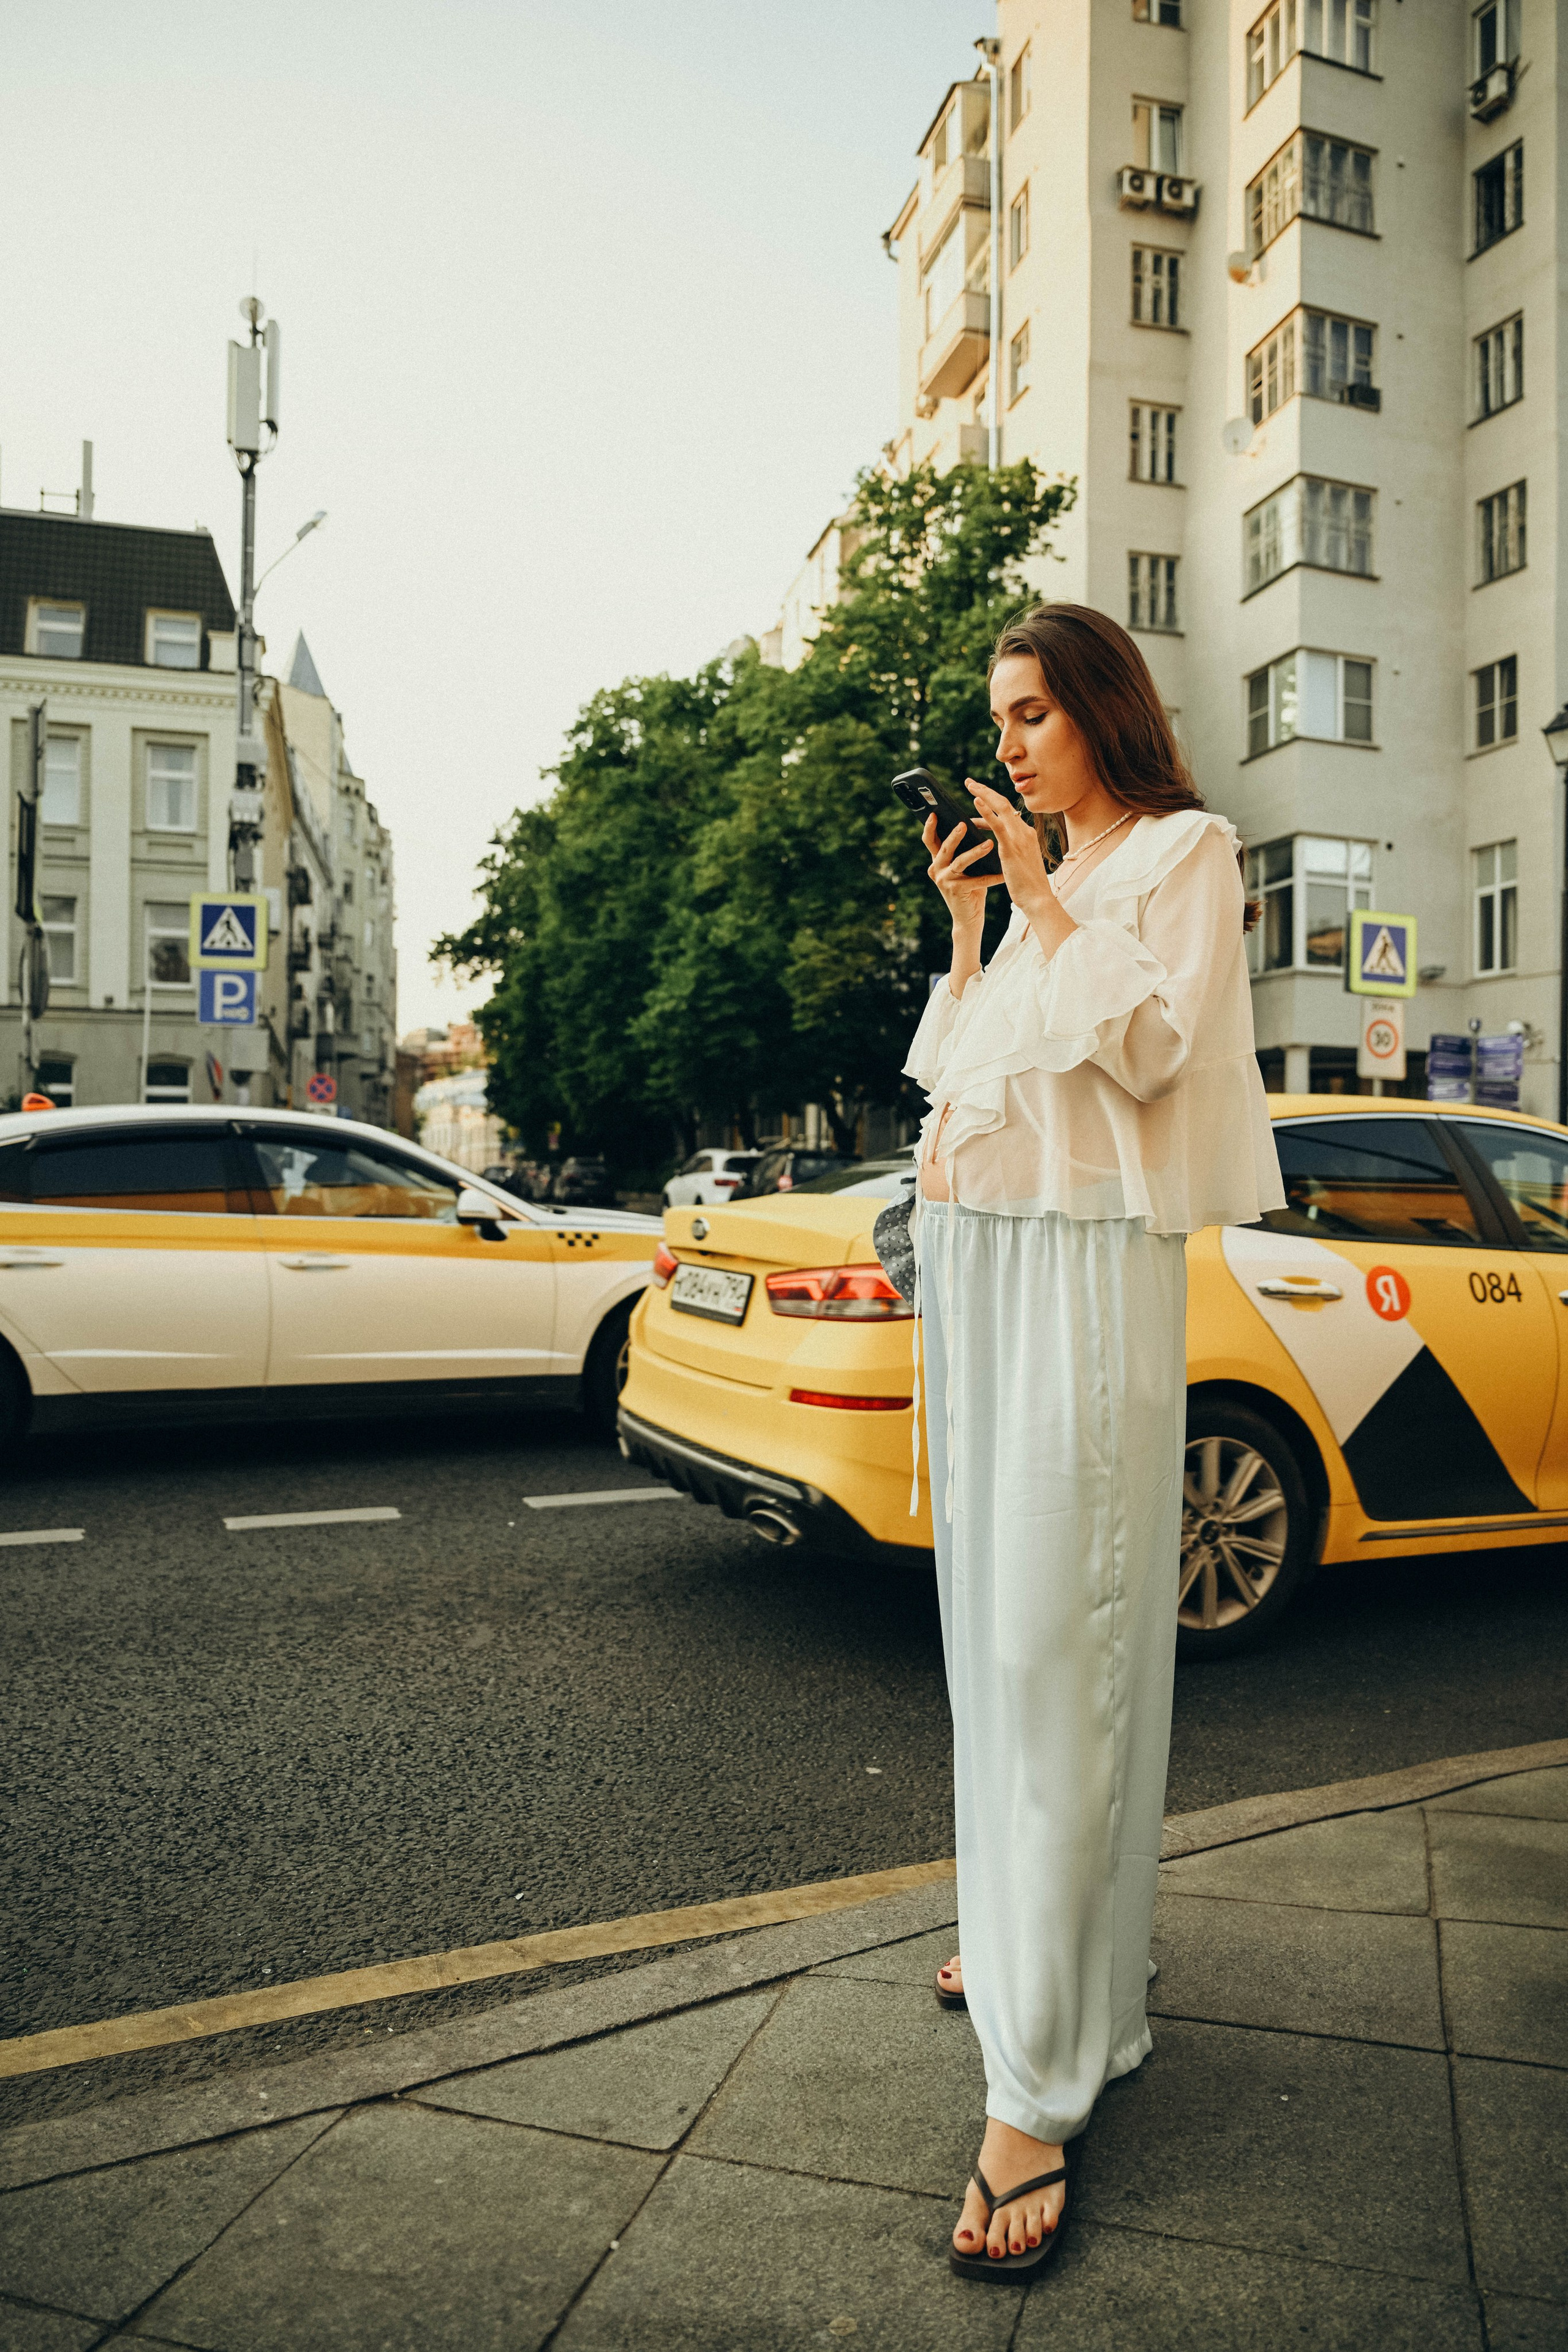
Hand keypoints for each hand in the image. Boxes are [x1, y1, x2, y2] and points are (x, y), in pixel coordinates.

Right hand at [923, 814, 998, 931]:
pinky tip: (1003, 873)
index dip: (930, 827)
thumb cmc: (970, 887)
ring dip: (975, 853)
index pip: (930, 840)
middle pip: (944, 848)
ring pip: (959, 862)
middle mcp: (936, 869)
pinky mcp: (955, 891)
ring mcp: (944, 881)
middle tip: (964, 824)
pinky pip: (975, 880)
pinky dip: (991, 877)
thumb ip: (963, 850)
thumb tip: (974, 825)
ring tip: (989, 844)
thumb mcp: (964, 867)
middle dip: (954, 835)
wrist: (968, 917)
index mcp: (937, 860)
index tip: (934, 813)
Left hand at [965, 781, 1051, 917]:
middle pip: (1004, 803)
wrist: (1037, 899)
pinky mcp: (1012, 847)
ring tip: (969, 785)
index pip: (1007, 812)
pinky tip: (976, 801)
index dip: (992, 801)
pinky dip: (987, 810)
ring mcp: (1020, 837)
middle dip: (986, 790)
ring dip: (984, 793)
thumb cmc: (1026, 885)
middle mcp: (1024, 831)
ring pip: (1001, 807)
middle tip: (969, 782)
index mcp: (1026, 834)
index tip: (978, 796)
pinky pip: (998, 824)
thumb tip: (993, 844)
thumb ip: (1008, 849)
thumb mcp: (1017, 861)